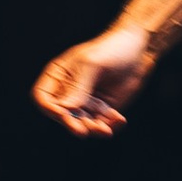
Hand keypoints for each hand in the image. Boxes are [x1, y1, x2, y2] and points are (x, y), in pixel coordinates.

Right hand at [33, 23, 159, 139]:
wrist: (139, 49)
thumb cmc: (112, 48)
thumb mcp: (92, 64)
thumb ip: (78, 86)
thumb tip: (66, 109)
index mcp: (58, 75)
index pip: (42, 97)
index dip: (50, 108)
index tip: (64, 113)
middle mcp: (68, 91)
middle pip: (62, 115)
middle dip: (73, 124)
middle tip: (84, 132)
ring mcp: (85, 102)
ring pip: (82, 123)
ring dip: (93, 128)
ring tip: (107, 128)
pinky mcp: (101, 109)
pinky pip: (100, 123)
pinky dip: (109, 125)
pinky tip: (119, 120)